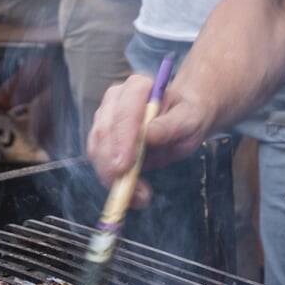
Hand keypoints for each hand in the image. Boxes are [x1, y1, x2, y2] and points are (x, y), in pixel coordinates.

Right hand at [86, 75, 214, 207]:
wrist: (180, 122)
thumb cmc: (186, 117)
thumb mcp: (188, 120)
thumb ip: (170, 126)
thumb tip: (148, 134)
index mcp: (137, 87)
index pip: (124, 112)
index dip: (122, 140)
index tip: (125, 167)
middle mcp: (115, 99)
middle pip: (104, 133)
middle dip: (113, 166)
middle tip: (131, 191)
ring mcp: (105, 119)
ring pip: (96, 151)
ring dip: (113, 179)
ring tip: (140, 196)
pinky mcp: (101, 140)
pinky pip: (99, 163)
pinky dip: (113, 183)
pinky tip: (133, 194)